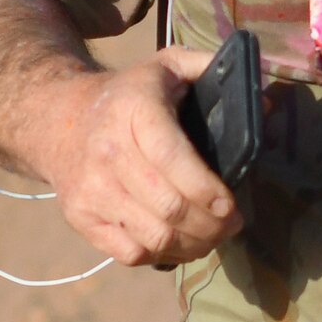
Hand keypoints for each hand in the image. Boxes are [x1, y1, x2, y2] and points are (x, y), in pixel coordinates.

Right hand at [35, 47, 242, 266]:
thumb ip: (209, 67)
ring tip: (213, 237)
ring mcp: (92, 190)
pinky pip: (128, 254)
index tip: (232, 204)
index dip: (206, 189)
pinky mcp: (80, 218)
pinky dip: (161, 256)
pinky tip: (180, 244)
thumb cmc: (128, 94)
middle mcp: (108, 152)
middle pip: (168, 206)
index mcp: (134, 111)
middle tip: (233, 224)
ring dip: (192, 245)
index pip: (172, 159)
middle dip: (210, 224)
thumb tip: (263, 95)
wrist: (59, 120)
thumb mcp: (166, 65)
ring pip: (152, 236)